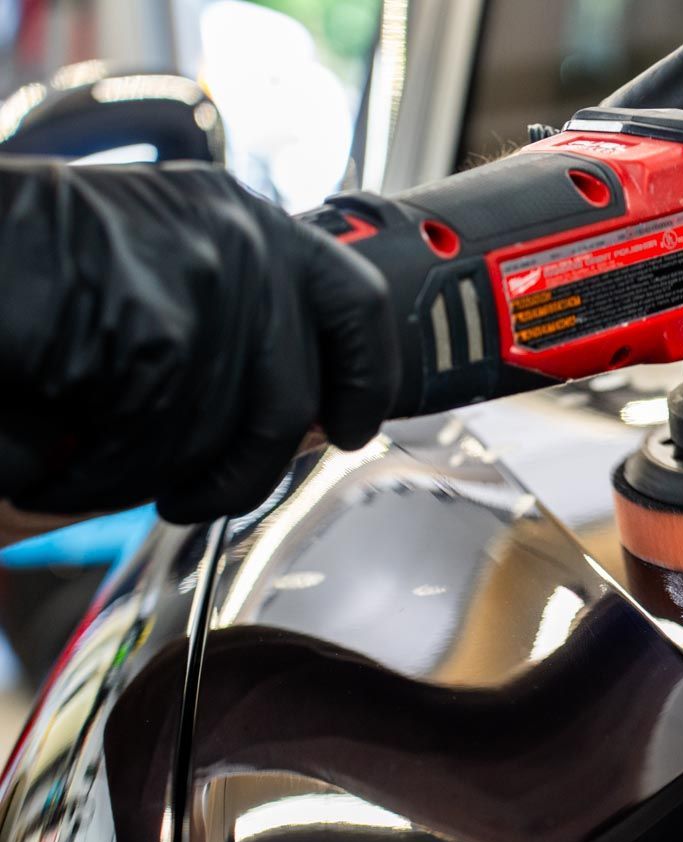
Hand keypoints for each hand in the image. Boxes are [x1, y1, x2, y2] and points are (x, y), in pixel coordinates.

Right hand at [0, 160, 397, 523]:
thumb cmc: (27, 261)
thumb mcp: (152, 260)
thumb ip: (234, 317)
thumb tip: (305, 416)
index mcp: (243, 218)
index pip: (358, 304)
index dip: (365, 381)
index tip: (348, 428)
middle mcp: (240, 242)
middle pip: (288, 404)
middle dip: (240, 473)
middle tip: (193, 499)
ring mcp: (204, 283)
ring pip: (218, 436)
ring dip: (148, 474)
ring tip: (90, 464)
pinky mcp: (159, 332)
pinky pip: (156, 445)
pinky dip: (97, 473)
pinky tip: (57, 456)